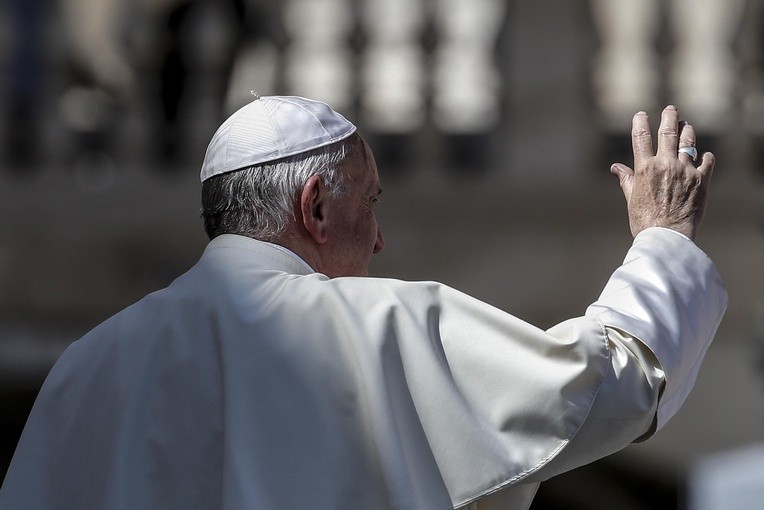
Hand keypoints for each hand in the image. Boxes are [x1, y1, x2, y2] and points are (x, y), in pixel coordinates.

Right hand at [610, 105, 715, 240]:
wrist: (666, 237)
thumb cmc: (644, 221)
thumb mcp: (631, 199)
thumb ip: (626, 179)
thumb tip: (616, 167)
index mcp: (645, 169)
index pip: (640, 137)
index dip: (640, 122)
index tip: (641, 114)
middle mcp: (665, 165)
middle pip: (668, 132)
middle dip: (669, 117)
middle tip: (670, 109)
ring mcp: (685, 171)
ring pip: (688, 142)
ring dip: (687, 131)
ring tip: (687, 126)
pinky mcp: (701, 180)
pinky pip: (707, 161)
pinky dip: (706, 156)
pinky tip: (704, 156)